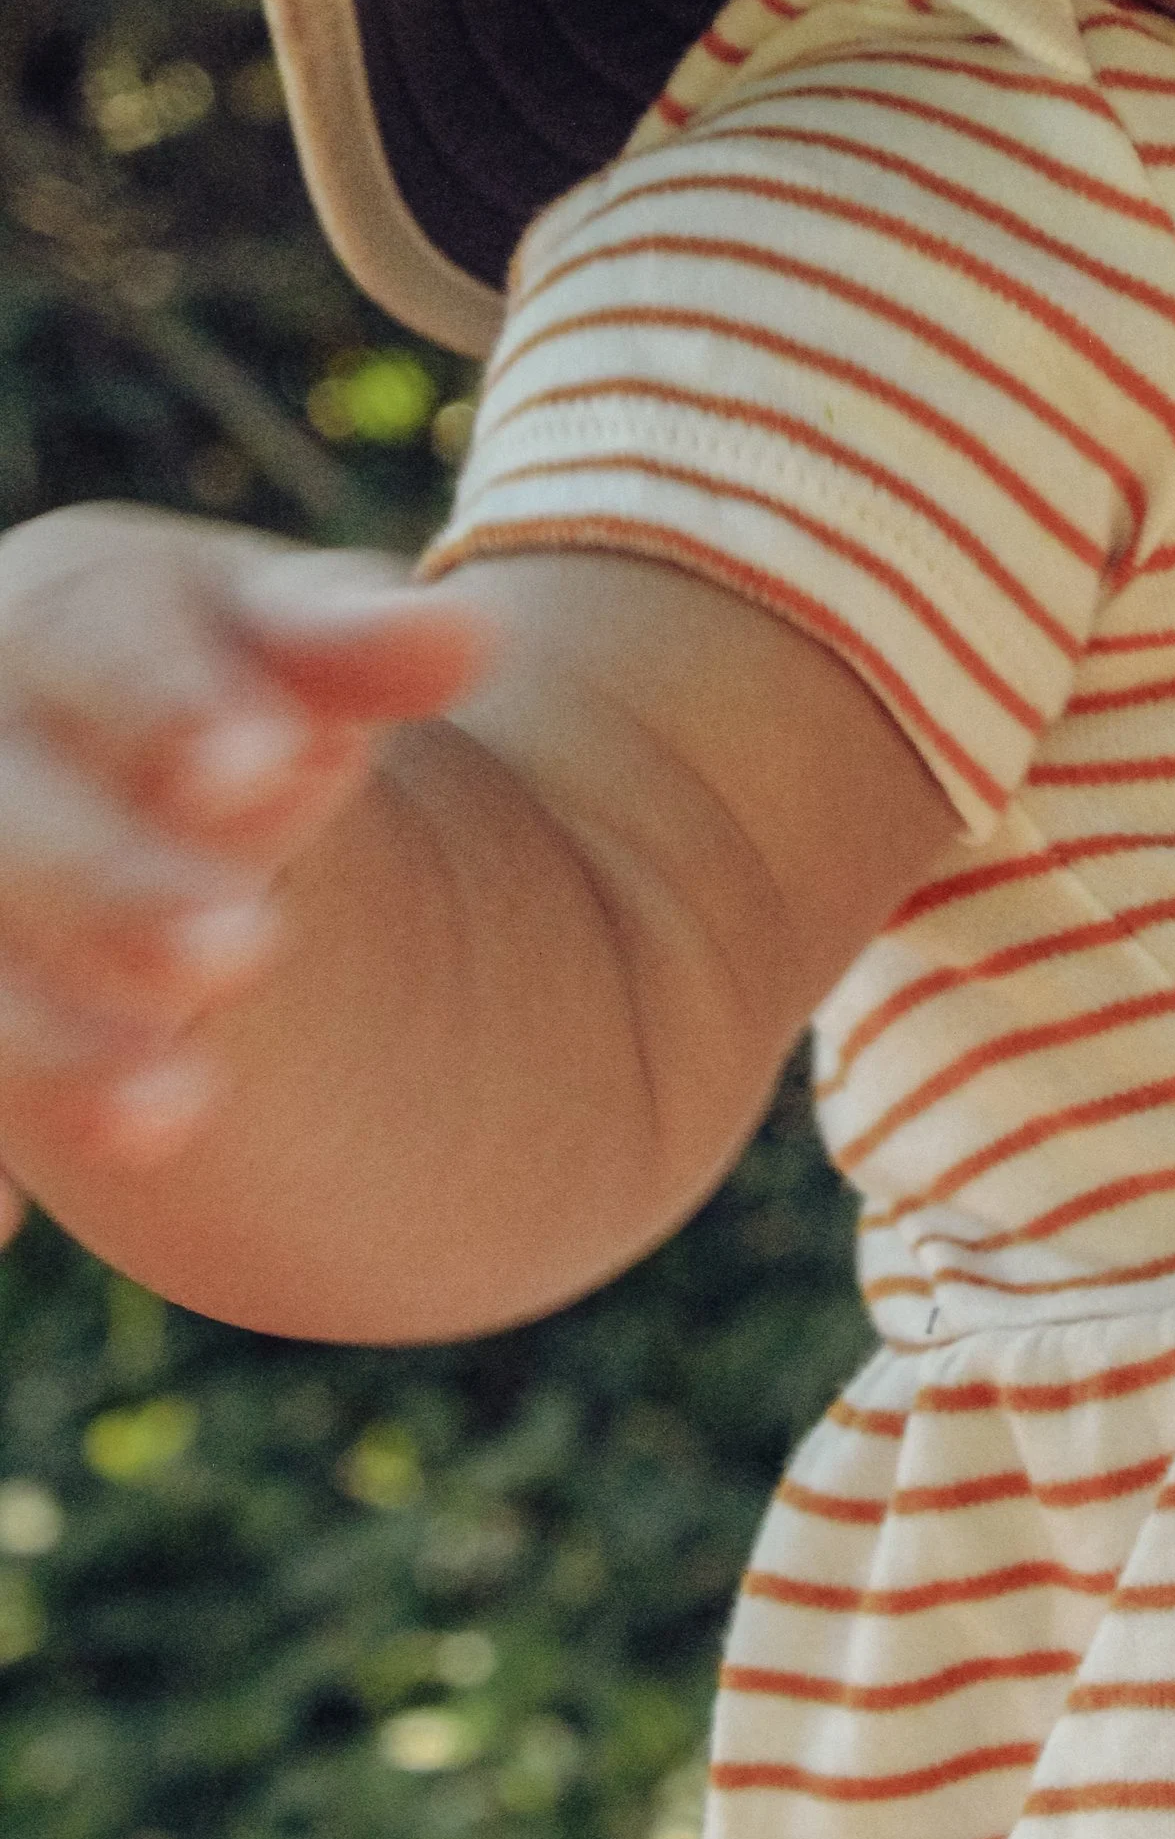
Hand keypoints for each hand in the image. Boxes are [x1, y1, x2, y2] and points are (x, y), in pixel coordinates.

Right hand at [0, 508, 486, 1174]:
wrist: (152, 762)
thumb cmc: (236, 688)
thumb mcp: (299, 650)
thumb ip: (359, 645)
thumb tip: (463, 634)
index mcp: (56, 613)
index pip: (89, 645)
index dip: (167, 706)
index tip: (268, 761)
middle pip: (7, 813)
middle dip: (111, 883)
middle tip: (242, 951)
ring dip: (45, 1039)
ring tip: (175, 1109)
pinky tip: (0, 1225)